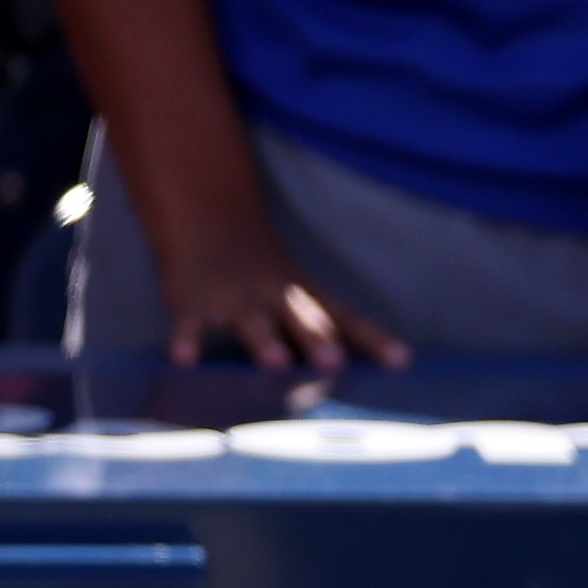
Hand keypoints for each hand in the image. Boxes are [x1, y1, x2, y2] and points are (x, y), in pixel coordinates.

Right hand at [147, 209, 410, 371]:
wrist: (210, 223)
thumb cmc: (269, 276)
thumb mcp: (304, 294)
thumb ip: (334, 328)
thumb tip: (388, 364)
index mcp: (307, 296)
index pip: (348, 319)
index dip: (375, 339)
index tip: (401, 360)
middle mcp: (275, 296)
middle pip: (301, 318)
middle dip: (317, 339)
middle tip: (334, 362)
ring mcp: (235, 300)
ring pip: (251, 323)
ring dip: (264, 342)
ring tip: (277, 362)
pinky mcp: (194, 304)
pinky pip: (190, 325)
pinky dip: (187, 341)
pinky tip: (185, 361)